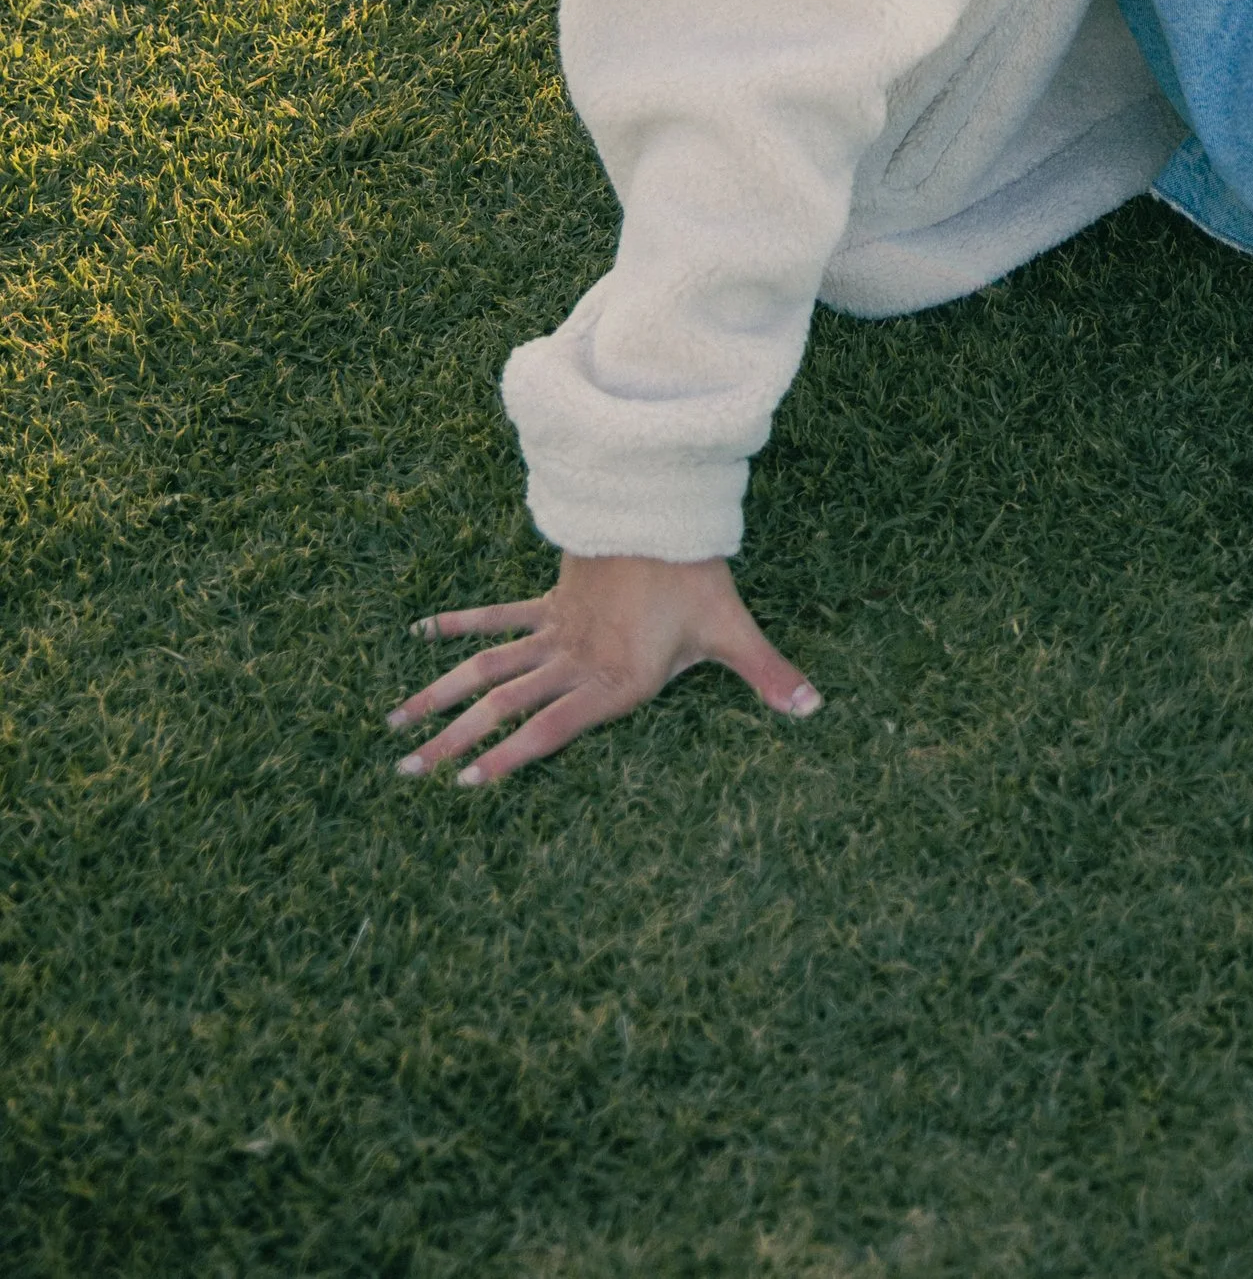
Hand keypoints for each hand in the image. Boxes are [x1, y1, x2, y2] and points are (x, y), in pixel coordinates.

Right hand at [387, 553, 818, 787]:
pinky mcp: (549, 602)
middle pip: (502, 707)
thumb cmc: (696, 574)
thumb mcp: (733, 630)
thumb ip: (768, 674)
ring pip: (487, 669)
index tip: (464, 786)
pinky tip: (419, 631)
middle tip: (405, 770)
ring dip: (440, 694)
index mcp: (612, 681)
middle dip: (453, 741)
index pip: (548, 731)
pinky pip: (497, 619)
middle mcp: (574, 661)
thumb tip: (816, 707)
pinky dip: (460, 625)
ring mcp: (555, 631)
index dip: (507, 759)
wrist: (664, 508)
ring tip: (395, 723)